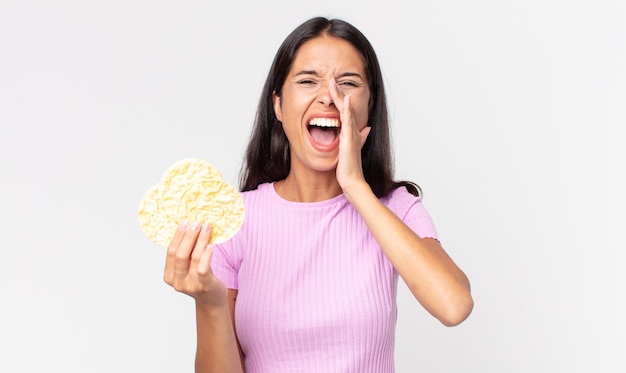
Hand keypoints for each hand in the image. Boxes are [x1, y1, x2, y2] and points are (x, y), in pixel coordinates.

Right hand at [163, 221, 226, 307]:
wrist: (211, 301)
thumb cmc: (200, 279)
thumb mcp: (189, 267)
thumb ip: (187, 253)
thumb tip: (190, 227)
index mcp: (169, 275)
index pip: (171, 252)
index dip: (178, 236)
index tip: (185, 222)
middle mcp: (177, 282)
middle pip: (180, 254)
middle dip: (188, 236)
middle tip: (196, 223)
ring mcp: (190, 285)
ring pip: (193, 258)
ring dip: (200, 240)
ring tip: (206, 228)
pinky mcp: (204, 286)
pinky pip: (203, 268)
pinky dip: (206, 255)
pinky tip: (211, 245)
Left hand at [328, 77, 370, 192]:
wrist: (352, 181)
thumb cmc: (350, 168)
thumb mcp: (353, 149)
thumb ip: (359, 138)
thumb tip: (367, 129)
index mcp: (351, 132)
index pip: (345, 111)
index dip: (340, 99)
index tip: (334, 87)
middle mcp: (353, 130)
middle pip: (346, 107)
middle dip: (339, 92)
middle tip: (332, 79)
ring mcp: (351, 134)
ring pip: (346, 110)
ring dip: (340, 96)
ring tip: (334, 83)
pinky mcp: (349, 139)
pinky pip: (348, 121)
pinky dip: (346, 110)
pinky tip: (345, 99)